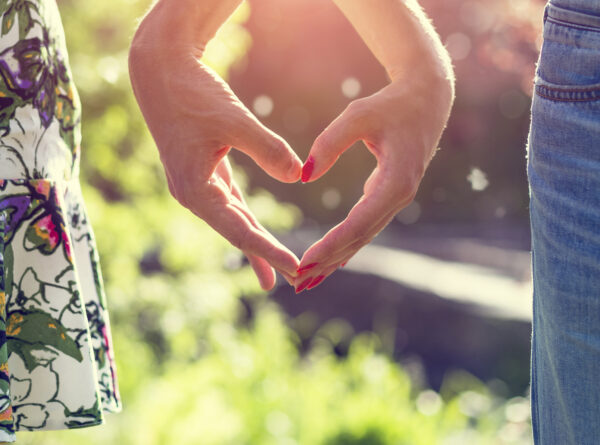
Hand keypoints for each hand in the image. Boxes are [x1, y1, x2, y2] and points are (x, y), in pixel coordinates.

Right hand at [129, 20, 301, 289]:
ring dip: (257, 245)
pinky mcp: (205, 173)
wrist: (161, 70)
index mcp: (195, 190)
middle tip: (298, 280)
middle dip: (267, 257)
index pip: (240, 230)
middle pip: (237, 233)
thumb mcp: (234, 120)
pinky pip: (231, 204)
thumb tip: (299, 175)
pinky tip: (258, 235)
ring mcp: (198, 185)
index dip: (269, 251)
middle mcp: (194, 194)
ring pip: (234, 221)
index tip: (297, 268)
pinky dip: (247, 220)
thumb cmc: (193, 94)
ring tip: (277, 275)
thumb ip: (267, 149)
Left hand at [294, 72, 452, 291]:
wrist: (427, 99)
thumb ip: (328, 144)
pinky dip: (346, 242)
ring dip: (336, 257)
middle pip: (360, 238)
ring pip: (363, 235)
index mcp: (396, 183)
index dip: (330, 245)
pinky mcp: (390, 193)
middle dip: (329, 261)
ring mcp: (396, 197)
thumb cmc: (391, 104)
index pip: (358, 224)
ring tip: (309, 279)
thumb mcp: (357, 116)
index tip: (304, 262)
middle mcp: (399, 197)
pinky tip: (331, 258)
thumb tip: (304, 177)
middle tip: (299, 282)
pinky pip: (365, 224)